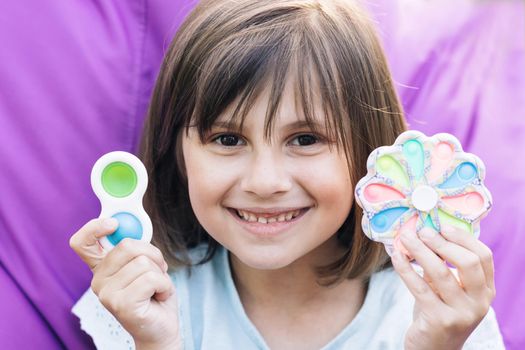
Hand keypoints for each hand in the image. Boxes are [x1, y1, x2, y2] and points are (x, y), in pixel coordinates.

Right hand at [70, 218, 180, 348]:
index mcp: (102, 267)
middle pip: (127, 245)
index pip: (82, 242)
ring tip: (157, 288)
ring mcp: (107, 293)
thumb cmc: (154, 295)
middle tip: (157, 270)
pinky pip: (151, 278)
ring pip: (143, 262)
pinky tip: (159, 297)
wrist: (160, 329)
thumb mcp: (145, 265)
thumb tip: (136, 224)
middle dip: (153, 254)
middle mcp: (98, 280)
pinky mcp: (120, 304)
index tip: (113, 224)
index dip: (94, 228)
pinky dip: (164, 285)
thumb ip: (136, 247)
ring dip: (160, 274)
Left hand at [391, 224, 495, 349]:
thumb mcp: (450, 290)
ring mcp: (461, 313)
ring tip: (406, 239)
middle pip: (467, 262)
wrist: (433, 349)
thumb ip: (445, 266)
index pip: (484, 256)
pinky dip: (406, 268)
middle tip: (422, 232)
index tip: (442, 226)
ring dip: (420, 251)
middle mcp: (479, 302)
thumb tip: (424, 232)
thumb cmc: (439, 312)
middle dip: (442, 243)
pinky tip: (396, 257)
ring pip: (441, 272)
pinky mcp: (439, 320)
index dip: (463, 238)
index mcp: (486, 291)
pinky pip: (420, 287)